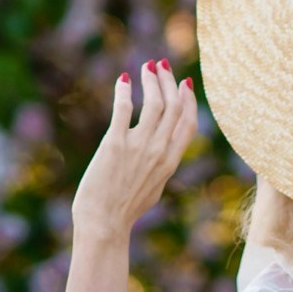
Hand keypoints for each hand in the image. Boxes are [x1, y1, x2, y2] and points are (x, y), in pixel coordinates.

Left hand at [71, 59, 198, 241]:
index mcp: (170, 161)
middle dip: (169, 81)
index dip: (188, 99)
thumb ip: (162, 166)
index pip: (188, 122)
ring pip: (154, 104)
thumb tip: (165, 154)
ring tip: (146, 67)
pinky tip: (123, 81)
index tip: (184, 83)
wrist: (104, 225)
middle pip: (173, 106)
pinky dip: (125, 91)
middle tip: (162, 66)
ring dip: (152, 81)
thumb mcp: (154, 187)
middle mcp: (159, 151)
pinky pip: (124, 109)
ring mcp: (138, 147)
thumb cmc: (124, 210)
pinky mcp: (114, 145)